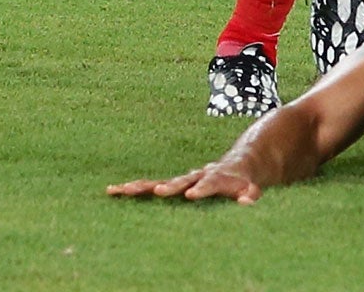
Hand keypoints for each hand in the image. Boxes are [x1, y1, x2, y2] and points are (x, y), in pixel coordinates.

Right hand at [107, 162, 263, 205]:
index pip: (211, 183)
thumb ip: (250, 193)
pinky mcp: (172, 184)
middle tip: (158, 190)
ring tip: (120, 189)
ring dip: (141, 186)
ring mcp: (183, 179)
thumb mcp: (251, 187)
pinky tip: (112, 191)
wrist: (238, 163)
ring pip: (159, 181)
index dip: (203, 188)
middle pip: (182, 180)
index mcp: (217, 177)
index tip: (192, 195)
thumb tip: (251, 198)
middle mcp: (197, 175)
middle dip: (171, 186)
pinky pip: (149, 187)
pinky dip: (132, 189)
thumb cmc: (243, 181)